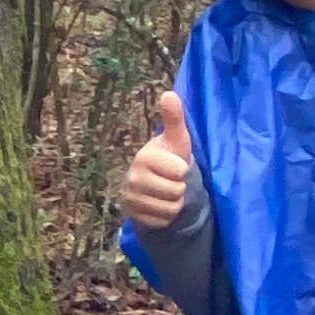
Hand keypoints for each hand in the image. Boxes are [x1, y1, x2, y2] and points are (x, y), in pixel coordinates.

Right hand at [117, 89, 195, 230]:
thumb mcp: (177, 139)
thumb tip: (169, 93)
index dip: (182, 170)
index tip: (175, 166)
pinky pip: (163, 221)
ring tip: (166, 192)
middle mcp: (132, 178)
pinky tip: (159, 205)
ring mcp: (131, 198)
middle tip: (171, 180)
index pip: (178, 171)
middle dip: (179, 188)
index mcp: (144, 157)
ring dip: (174, 203)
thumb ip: (174, 118)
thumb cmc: (170, 158)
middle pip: (175, 191)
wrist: (156, 184)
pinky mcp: (133, 216)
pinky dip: (166, 216)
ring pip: (170, 208)